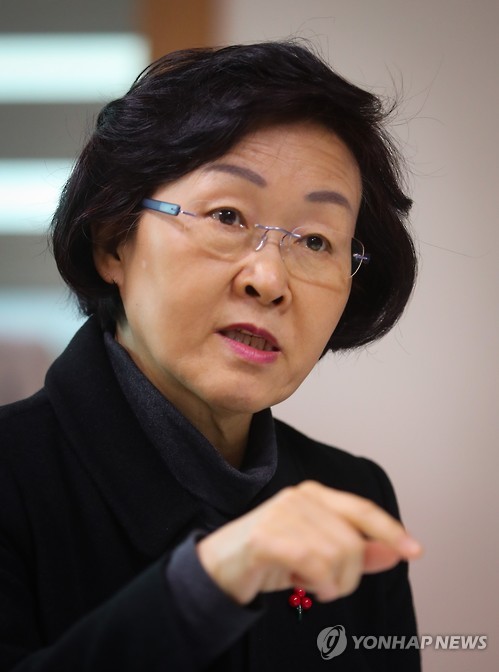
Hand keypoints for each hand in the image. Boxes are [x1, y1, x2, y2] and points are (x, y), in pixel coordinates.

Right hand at [197, 480, 421, 604]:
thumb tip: (395, 552)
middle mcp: (299, 497)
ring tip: (308, 582)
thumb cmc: (270, 558)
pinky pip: (313, 564)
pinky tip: (303, 586)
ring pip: (337, 556)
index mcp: (313, 495)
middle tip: (326, 585)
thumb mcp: (318, 556)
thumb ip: (356, 552)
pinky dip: (317, 583)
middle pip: (353, 543)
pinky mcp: (265, 536)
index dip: (390, 531)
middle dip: (348, 576)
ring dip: (330, 583)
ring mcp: (281, 513)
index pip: (362, 510)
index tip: (414, 551)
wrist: (219, 567)